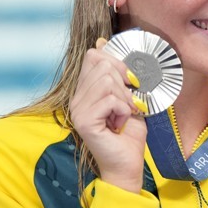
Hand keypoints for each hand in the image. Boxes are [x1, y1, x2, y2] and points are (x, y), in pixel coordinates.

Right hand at [69, 38, 148, 192]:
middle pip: (102, 65)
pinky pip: (110, 100)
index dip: (118, 63)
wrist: (127, 164)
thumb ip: (119, 75)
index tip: (130, 82)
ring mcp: (77, 110)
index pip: (94, 56)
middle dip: (124, 83)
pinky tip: (119, 123)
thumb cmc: (129, 133)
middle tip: (127, 105)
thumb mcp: (128, 98)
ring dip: (125, 98)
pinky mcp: (84, 121)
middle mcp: (77, 98)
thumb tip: (104, 43)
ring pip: (107, 81)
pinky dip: (123, 110)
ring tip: (123, 115)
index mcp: (85, 91)